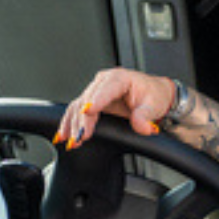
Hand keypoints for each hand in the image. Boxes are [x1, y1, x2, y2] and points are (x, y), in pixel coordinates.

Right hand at [54, 67, 177, 149]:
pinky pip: (76, 111)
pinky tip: (64, 135)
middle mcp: (104, 82)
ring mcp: (96, 91)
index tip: (88, 113)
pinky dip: (70, 123)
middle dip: (82, 120)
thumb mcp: (154, 105)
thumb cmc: (154, 95)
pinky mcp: (92, 102)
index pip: (104, 90)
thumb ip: (145, 116)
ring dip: (72, 124)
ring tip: (71, 140)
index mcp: (119, 78)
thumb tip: (142, 126)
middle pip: (87, 100)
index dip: (95, 101)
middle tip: (80, 137)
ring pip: (78, 106)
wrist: (154, 95)